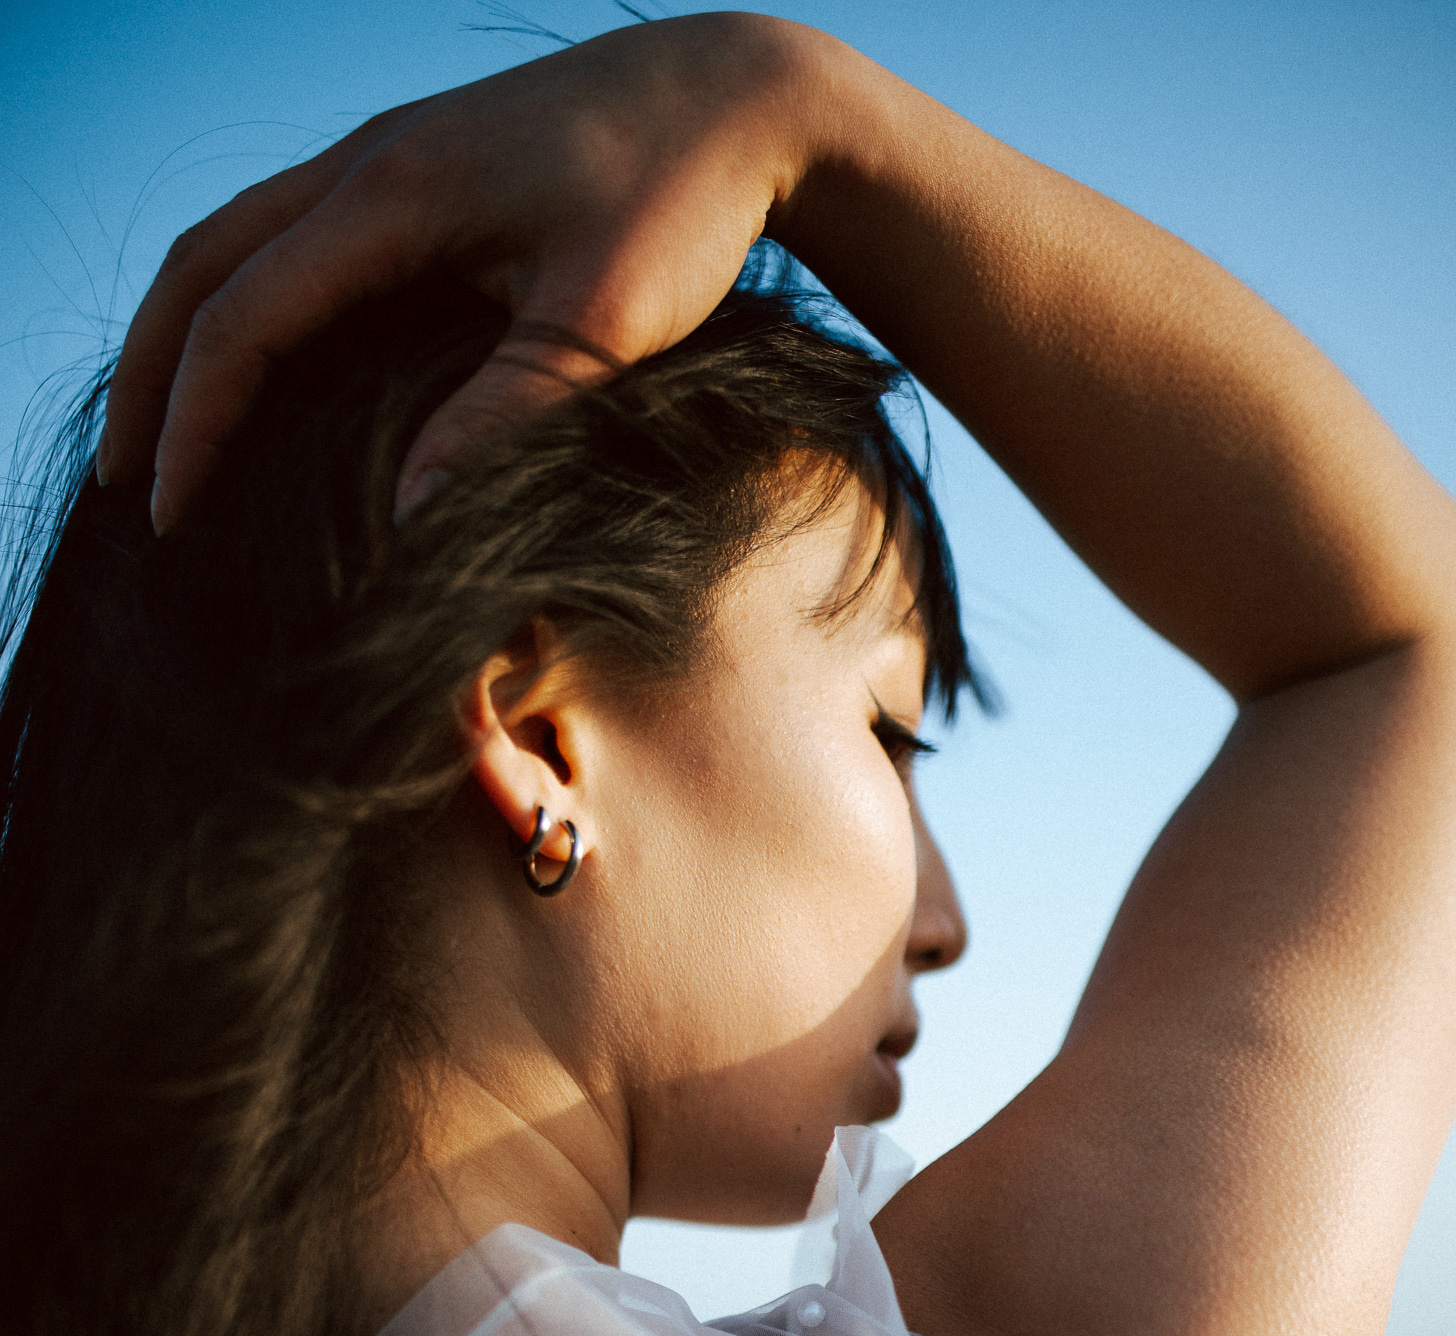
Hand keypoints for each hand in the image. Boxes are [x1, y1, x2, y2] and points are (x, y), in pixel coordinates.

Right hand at [101, 13, 818, 529]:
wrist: (736, 96)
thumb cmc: (683, 206)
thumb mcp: (600, 325)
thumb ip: (500, 420)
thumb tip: (402, 524)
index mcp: (393, 197)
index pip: (245, 318)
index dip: (197, 425)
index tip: (175, 518)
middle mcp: (365, 161)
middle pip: (201, 264)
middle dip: (151, 379)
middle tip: (125, 487)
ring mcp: (384, 153)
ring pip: (234, 239)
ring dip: (184, 334)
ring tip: (163, 435)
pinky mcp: (415, 165)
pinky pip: (287, 231)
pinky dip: (241, 300)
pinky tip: (253, 368)